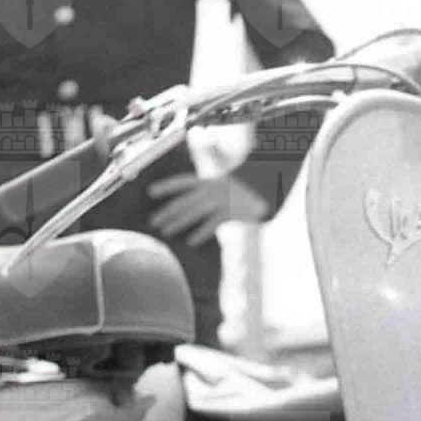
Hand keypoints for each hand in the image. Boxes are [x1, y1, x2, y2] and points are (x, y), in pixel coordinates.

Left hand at [148, 172, 269, 245]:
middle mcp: (212, 188)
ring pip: (194, 212)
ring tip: (165, 231)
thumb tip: (192, 192)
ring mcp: (220, 200)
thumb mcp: (228, 180)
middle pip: (184, 200)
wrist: (270, 187)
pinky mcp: (230, 212)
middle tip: (153, 222)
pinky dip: (201, 233)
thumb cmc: (247, 187)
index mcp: (209, 179)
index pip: (183, 182)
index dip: (167, 186)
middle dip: (167, 211)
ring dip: (178, 222)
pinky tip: (190, 242)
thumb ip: (210, 185)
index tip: (150, 192)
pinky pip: (212, 223)